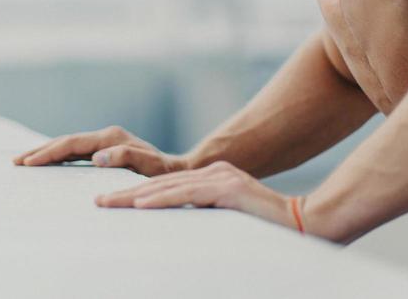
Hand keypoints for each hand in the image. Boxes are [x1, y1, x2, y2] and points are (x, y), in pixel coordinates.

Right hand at [12, 125, 189, 175]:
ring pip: (68, 145)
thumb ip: (125, 157)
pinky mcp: (104, 149)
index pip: (72, 144)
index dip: (49, 152)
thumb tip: (96, 157)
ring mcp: (104, 141)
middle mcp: (106, 136)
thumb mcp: (148, 165)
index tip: (29, 162)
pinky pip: (75, 151)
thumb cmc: (163, 172)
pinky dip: (58, 155)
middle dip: (41, 150)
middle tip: (16, 161)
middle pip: (66, 141)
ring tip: (24, 161)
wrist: (176, 170)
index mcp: (111, 138)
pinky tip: (47, 162)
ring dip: (46, 152)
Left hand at [93, 160, 299, 233]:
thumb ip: (209, 219)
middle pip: (161, 184)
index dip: (137, 194)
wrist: (310, 224)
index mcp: (214, 180)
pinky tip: (141, 205)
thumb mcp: (232, 223)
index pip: (167, 187)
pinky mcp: (229, 189)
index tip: (111, 203)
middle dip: (126, 193)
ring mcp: (222, 178)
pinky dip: (162, 200)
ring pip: (168, 188)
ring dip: (135, 197)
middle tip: (97, 202)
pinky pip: (187, 195)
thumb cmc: (272, 231)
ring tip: (108, 203)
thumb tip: (185, 234)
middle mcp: (215, 173)